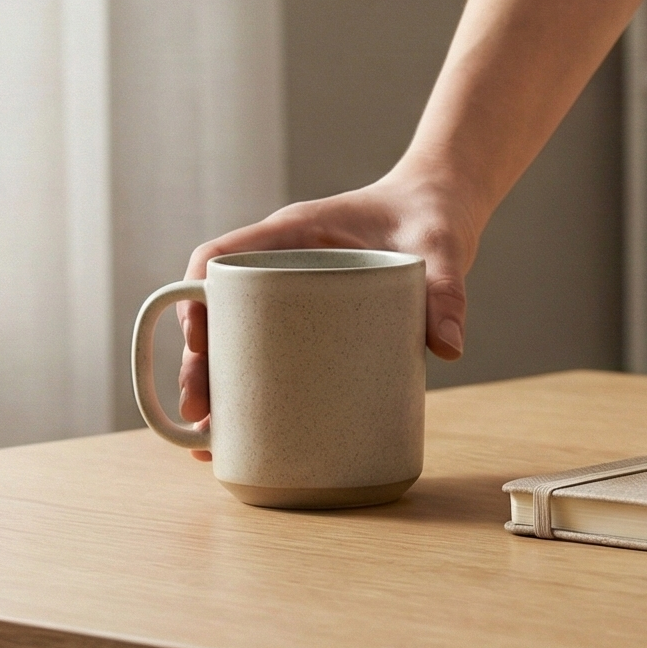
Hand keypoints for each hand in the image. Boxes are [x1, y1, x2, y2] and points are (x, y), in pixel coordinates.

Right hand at [176, 171, 482, 459]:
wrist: (441, 207)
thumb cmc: (430, 216)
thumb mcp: (441, 248)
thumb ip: (446, 291)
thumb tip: (449, 350)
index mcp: (293, 231)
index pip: (221, 256)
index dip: (197, 296)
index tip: (197, 340)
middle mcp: (281, 261)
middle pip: (217, 310)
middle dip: (199, 363)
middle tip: (198, 415)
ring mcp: (291, 292)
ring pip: (234, 338)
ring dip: (217, 385)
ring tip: (207, 441)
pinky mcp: (311, 318)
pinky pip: (268, 349)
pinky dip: (251, 388)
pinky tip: (243, 432)